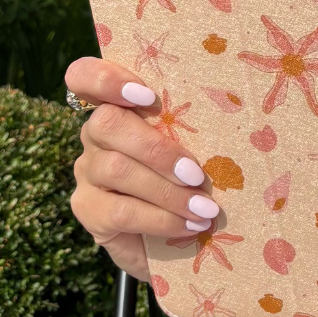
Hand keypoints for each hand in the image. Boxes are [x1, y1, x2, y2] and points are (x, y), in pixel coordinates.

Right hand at [66, 57, 220, 282]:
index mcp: (120, 108)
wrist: (169, 239)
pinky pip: (120, 211)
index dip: (106, 78)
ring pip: (116, 169)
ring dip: (168, 192)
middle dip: (156, 149)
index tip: (147, 96)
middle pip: (107, 123)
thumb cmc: (190, 180)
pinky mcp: (87, 210)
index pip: (85, 77)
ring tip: (205, 209)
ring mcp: (87, 172)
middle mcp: (95, 135)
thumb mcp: (193, 149)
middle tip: (196, 175)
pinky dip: (162, 219)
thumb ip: (192, 130)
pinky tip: (190, 226)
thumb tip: (232, 122)